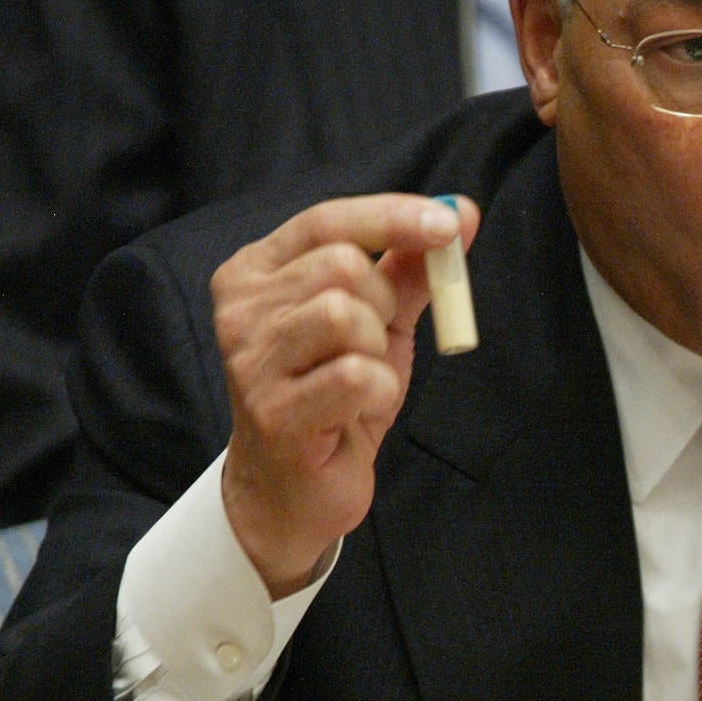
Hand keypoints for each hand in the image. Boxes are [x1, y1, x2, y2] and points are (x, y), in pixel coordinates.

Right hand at [213, 194, 478, 594]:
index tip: (450, 224)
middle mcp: (240, 308)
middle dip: (384, 302)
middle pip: (342, 266)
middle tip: (373, 344)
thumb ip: (411, 267)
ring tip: (359, 379)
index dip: (393, 216)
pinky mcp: (273, 412)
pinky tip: (358, 411)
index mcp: (257, 271)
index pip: (326, 221)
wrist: (299, 488)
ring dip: (377, 349)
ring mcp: (249, 361)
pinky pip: (356, 376)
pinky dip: (380, 390)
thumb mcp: (379, 320)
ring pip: (345, 316)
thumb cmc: (336, 395)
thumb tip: (461, 212)